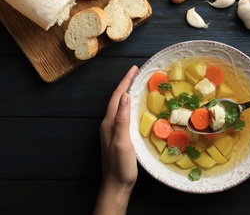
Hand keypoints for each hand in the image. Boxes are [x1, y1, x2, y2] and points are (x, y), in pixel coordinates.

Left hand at [94, 65, 138, 214]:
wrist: (116, 184)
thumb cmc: (121, 165)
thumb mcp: (122, 142)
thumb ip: (122, 119)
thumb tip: (125, 96)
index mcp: (109, 122)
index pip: (117, 97)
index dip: (125, 81)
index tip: (134, 68)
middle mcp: (109, 124)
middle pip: (117, 99)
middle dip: (126, 84)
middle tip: (137, 73)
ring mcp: (112, 130)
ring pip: (120, 106)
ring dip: (127, 93)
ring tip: (137, 84)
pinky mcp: (118, 136)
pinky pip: (123, 114)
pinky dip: (129, 105)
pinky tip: (136, 107)